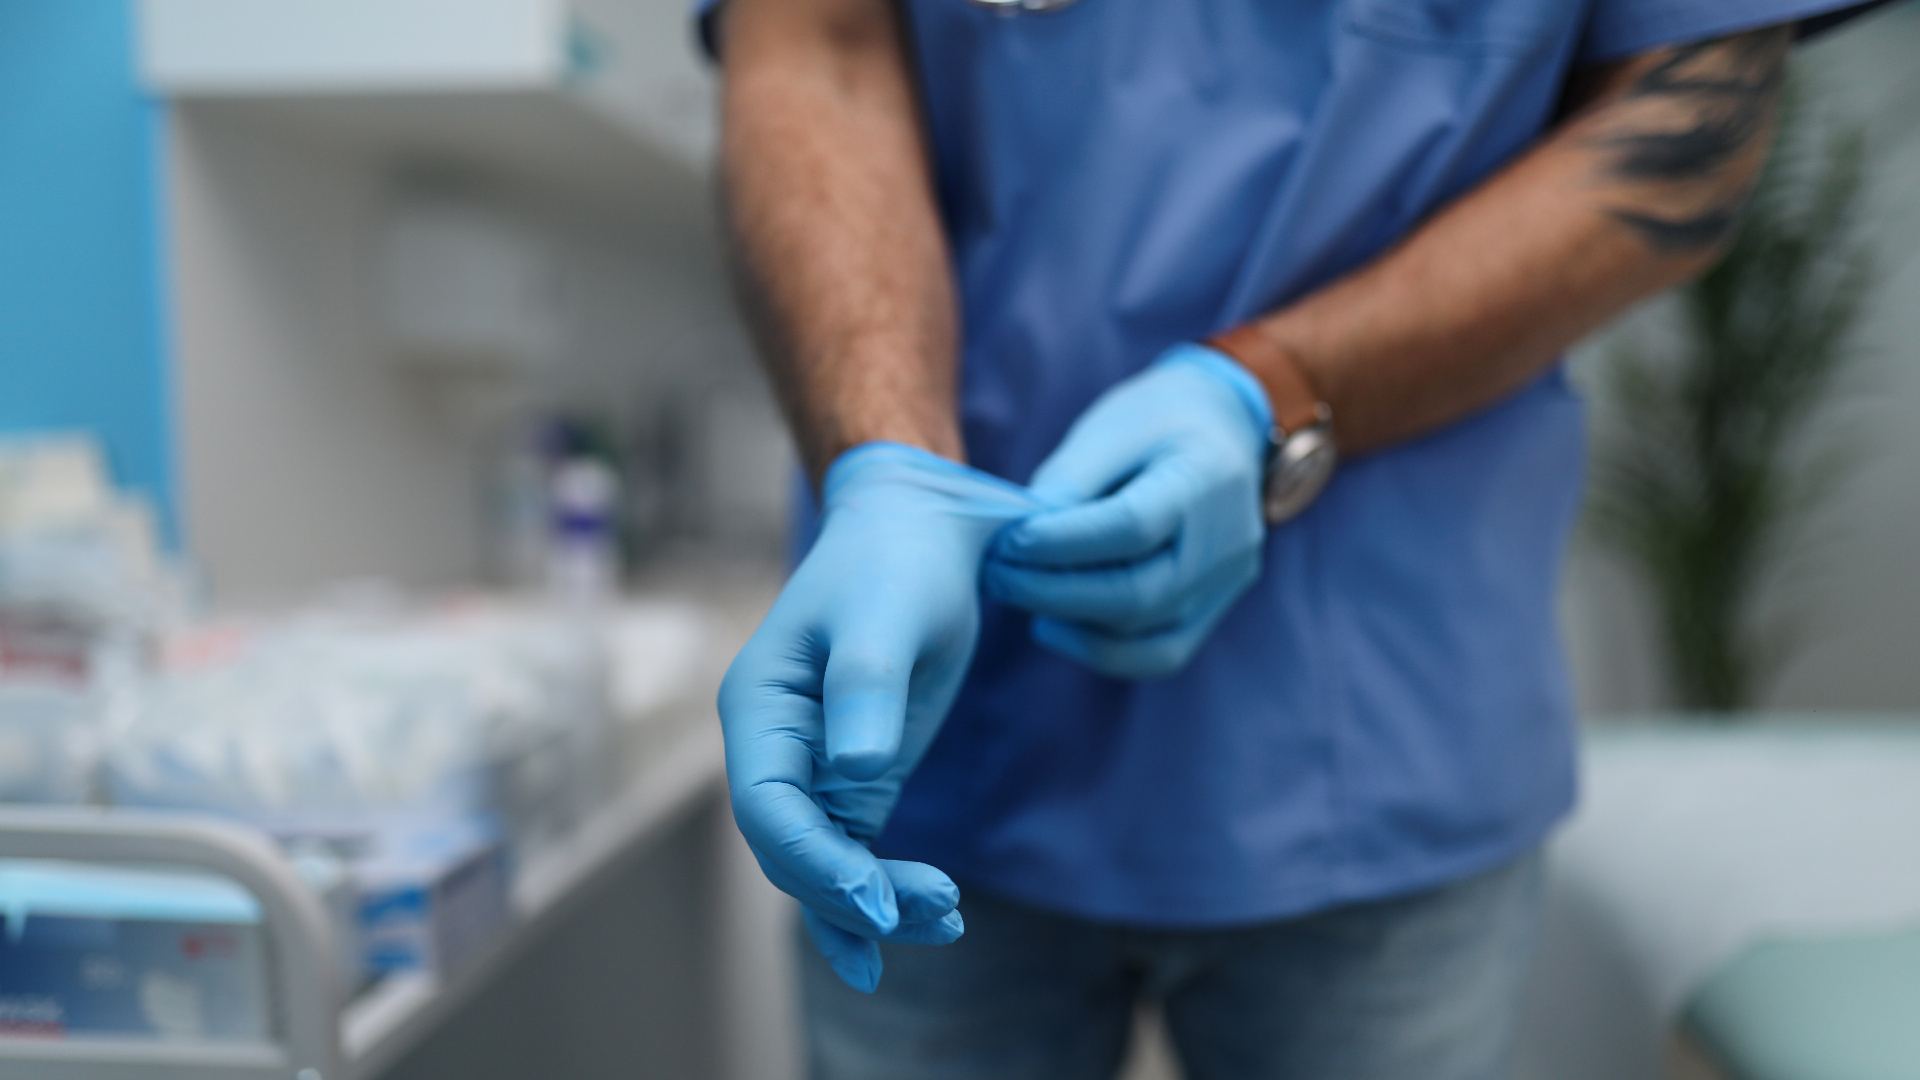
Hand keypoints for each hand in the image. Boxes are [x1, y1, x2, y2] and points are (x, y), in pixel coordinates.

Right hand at [719, 442, 1034, 991]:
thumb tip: (853, 770)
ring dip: (877, 904)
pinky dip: (884, 892)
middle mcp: (775, 747)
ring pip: (826, 863)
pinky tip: (927, 923)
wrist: (924, 531)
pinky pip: (856, 851)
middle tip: (936, 912)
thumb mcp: (886, 615)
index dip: (815, 864)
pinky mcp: (858, 776)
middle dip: (854, 894)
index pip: (767, 810)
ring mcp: (814, 766)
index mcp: (760, 707)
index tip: (875, 901)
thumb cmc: (896, 561)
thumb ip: (864, 689)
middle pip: (794, 851)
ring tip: (947, 920)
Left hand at [984, 343, 1270, 677]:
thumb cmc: (1158, 421)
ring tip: (1015, 591)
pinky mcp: (1213, 610)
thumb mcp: (1113, 427)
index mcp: (1205, 478)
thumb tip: (1022, 533)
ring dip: (1068, 618)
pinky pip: (1158, 654)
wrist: (1223, 432)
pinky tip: (1053, 624)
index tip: (1007, 541)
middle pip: (1138, 593)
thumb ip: (1071, 479)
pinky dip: (1099, 651)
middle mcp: (1227, 542)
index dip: (1063, 542)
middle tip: (995, 574)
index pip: (1133, 527)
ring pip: (1144, 633)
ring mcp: (1225, 583)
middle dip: (1052, 590)